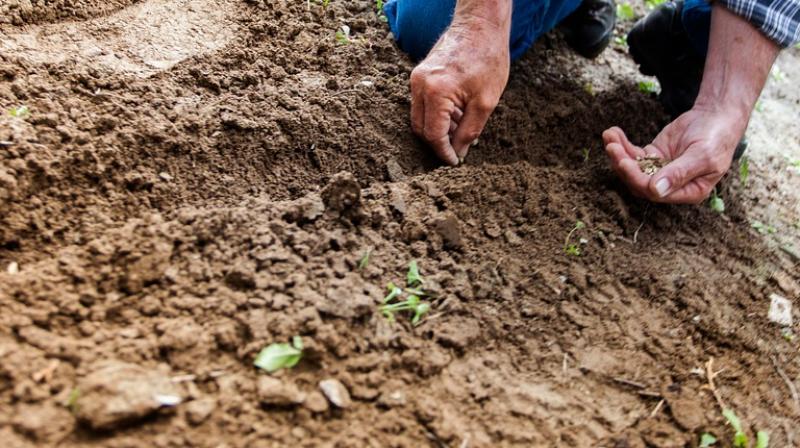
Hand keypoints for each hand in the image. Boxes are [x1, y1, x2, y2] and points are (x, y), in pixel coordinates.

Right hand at [410, 17, 509, 164]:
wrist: (480, 25)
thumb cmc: (487, 58)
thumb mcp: (486, 102)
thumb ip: (469, 131)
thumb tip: (458, 153)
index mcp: (436, 92)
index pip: (433, 135)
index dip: (443, 153)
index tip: (454, 162)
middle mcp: (419, 85)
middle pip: (420, 128)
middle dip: (438, 143)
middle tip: (458, 150)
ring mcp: (416, 79)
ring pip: (420, 117)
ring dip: (438, 129)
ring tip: (462, 128)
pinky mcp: (419, 75)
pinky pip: (422, 104)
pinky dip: (436, 115)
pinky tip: (457, 114)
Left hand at [602, 107, 746, 203]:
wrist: (717, 116)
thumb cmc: (716, 138)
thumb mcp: (702, 156)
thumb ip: (679, 173)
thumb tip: (656, 191)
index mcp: (687, 192)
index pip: (655, 193)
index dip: (637, 179)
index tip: (624, 162)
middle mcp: (671, 186)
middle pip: (639, 182)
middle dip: (623, 165)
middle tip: (611, 147)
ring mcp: (660, 170)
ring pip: (633, 168)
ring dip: (618, 153)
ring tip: (609, 135)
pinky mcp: (653, 156)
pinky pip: (633, 154)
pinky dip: (622, 144)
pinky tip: (612, 132)